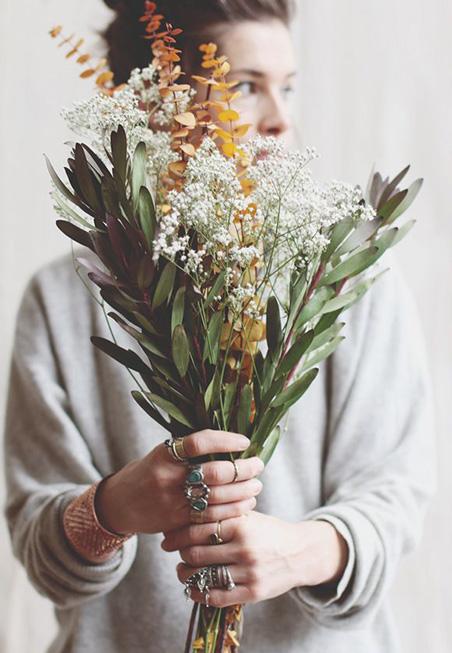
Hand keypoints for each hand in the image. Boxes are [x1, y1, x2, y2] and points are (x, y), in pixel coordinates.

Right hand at [95, 430, 263, 535]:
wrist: (120, 504)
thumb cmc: (149, 472)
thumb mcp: (163, 454)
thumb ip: (189, 449)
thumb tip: (231, 441)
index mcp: (164, 454)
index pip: (199, 442)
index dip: (225, 441)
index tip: (245, 441)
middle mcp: (167, 477)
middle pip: (213, 473)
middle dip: (242, 469)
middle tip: (258, 466)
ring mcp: (171, 502)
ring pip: (215, 499)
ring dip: (242, 493)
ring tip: (256, 486)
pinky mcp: (176, 523)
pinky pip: (209, 519)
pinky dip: (231, 512)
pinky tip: (245, 506)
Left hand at [162, 512, 348, 606]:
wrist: (300, 552)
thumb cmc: (268, 531)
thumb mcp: (249, 515)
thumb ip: (223, 513)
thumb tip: (186, 509)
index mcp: (242, 525)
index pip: (199, 529)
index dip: (179, 533)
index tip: (168, 535)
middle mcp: (245, 548)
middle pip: (197, 553)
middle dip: (180, 552)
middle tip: (173, 549)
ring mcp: (249, 572)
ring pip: (204, 576)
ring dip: (185, 574)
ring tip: (181, 569)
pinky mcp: (253, 593)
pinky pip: (217, 597)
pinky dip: (199, 594)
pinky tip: (192, 588)